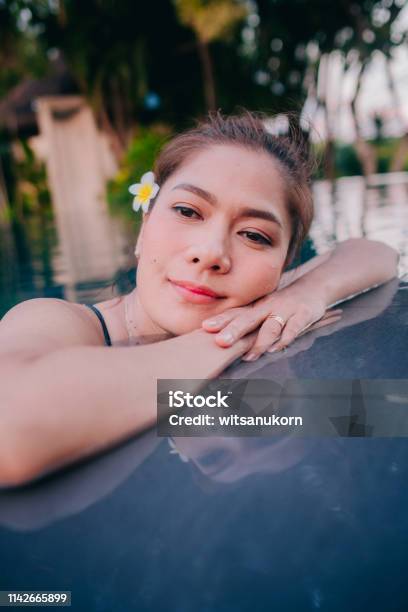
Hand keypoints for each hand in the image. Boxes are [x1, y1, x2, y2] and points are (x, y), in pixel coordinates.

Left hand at [201, 287, 341, 360]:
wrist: (313, 288)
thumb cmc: (282, 304)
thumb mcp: (262, 309)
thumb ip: (246, 322)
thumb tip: (221, 339)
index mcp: (255, 307)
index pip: (236, 313)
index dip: (221, 320)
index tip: (205, 328)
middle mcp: (268, 307)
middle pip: (248, 319)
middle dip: (234, 331)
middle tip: (221, 342)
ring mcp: (286, 310)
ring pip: (271, 326)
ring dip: (260, 341)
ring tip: (249, 356)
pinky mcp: (303, 314)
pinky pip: (294, 327)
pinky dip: (285, 338)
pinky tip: (277, 348)